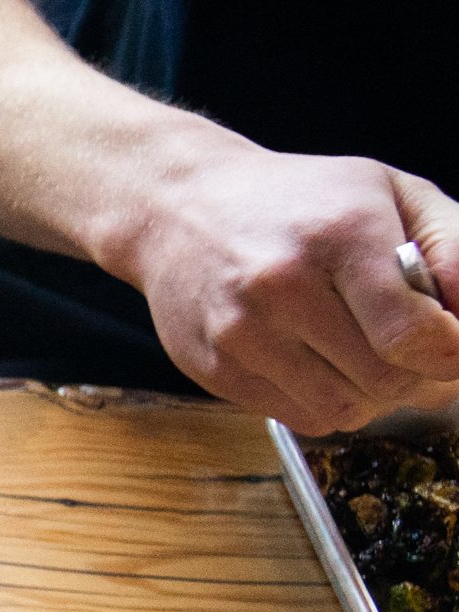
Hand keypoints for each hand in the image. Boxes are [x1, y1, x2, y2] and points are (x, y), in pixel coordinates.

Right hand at [111, 146, 458, 431]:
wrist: (180, 208)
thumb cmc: (300, 200)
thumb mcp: (389, 194)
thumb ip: (451, 246)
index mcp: (339, 234)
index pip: (413, 334)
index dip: (448, 354)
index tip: (449, 348)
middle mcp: (283, 285)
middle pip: (385, 379)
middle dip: (413, 373)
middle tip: (407, 348)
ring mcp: (241, 332)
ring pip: (344, 409)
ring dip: (369, 393)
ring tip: (359, 354)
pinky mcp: (214, 368)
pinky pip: (300, 417)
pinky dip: (325, 401)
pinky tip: (316, 363)